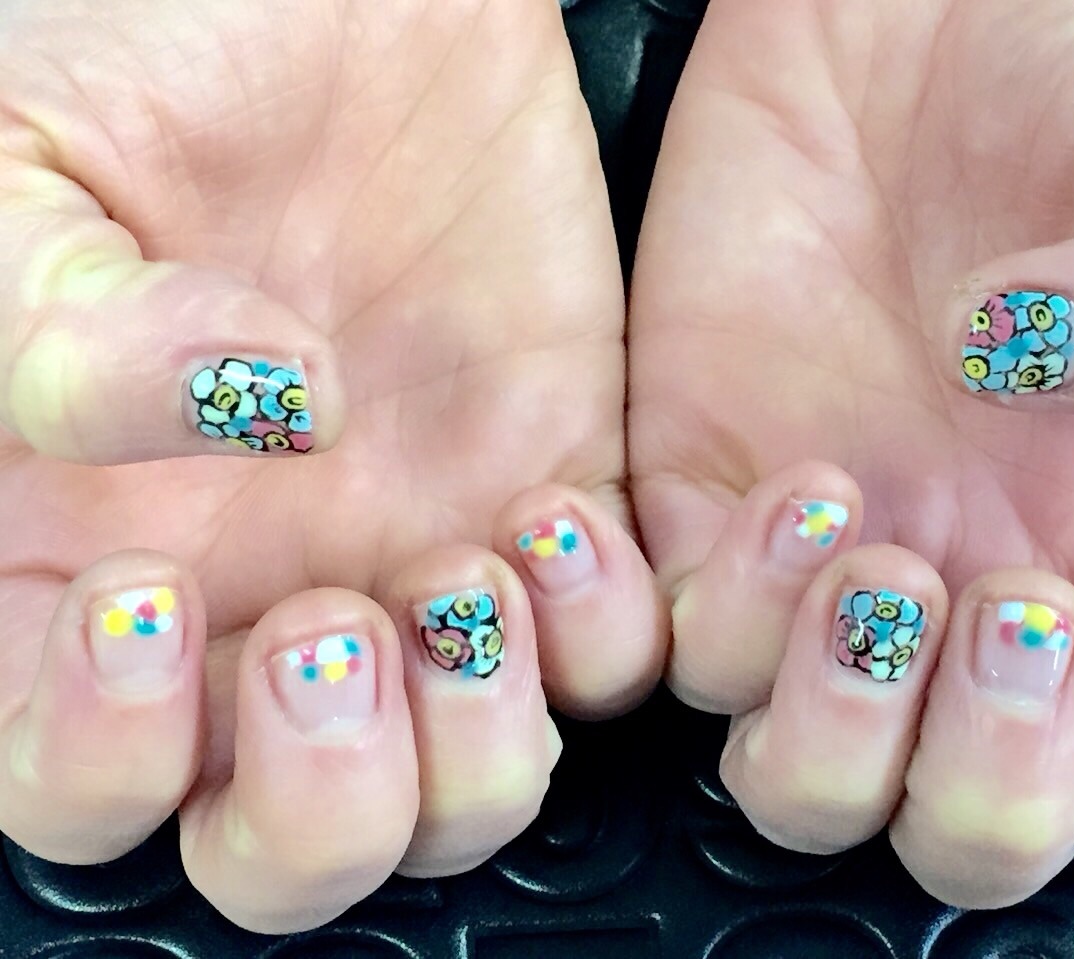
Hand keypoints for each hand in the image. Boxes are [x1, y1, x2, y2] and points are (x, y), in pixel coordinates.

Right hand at [0, 0, 663, 931]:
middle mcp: (258, 601)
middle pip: (292, 848)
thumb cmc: (143, 51)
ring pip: (464, 788)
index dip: (99, 752)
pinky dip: (601, 635)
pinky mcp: (549, 495)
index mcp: (89, 561)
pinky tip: (554, 523)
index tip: (138, 593)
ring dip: (474, 747)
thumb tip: (248, 418)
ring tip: (461, 584)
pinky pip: (608, 655)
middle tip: (327, 637)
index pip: (82, 780)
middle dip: (325, 806)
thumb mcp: (18, 177)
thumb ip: (59, 337)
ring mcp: (416, 561)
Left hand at [630, 0, 1073, 906]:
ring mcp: (829, 570)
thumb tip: (1059, 371)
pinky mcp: (696, 508)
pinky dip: (720, 616)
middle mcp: (973, 591)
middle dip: (983, 775)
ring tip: (874, 550)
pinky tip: (789, 490)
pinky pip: (678, 647)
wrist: (904, 17)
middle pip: (965, 832)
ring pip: (802, 780)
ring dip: (838, 717)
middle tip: (1001, 602)